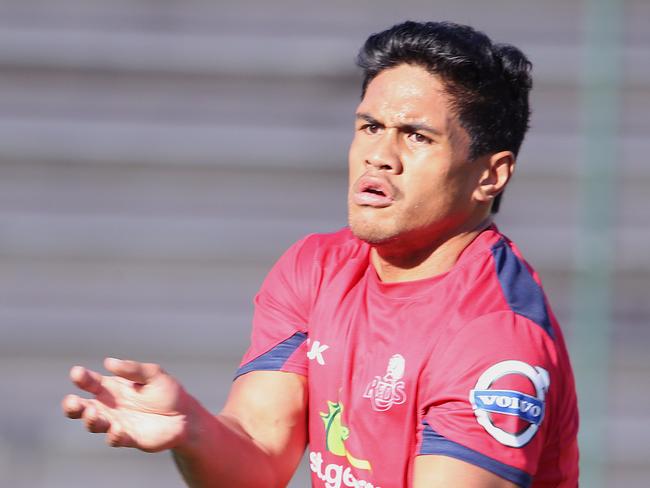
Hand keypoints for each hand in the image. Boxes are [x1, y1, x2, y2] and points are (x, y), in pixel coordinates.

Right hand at [62, 358, 193, 451]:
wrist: (185, 416)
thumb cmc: (167, 392)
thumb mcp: (153, 374)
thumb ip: (132, 369)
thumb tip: (108, 362)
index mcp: (112, 388)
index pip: (90, 383)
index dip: (81, 378)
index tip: (77, 373)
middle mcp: (109, 407)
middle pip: (82, 408)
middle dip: (72, 406)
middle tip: (72, 402)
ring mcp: (117, 423)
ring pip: (94, 424)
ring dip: (90, 420)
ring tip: (92, 413)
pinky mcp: (128, 438)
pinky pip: (115, 439)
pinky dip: (113, 435)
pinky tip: (117, 428)